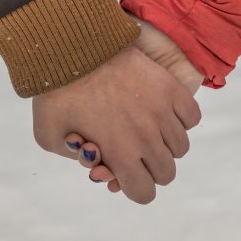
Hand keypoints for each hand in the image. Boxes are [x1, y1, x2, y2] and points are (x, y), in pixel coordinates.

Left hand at [67, 16, 203, 192]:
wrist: (72, 47)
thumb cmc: (55, 93)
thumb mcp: (48, 136)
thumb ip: (73, 159)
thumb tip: (97, 164)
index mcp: (119, 155)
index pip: (144, 194)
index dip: (133, 189)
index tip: (123, 175)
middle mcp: (146, 138)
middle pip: (166, 173)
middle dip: (149, 169)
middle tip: (133, 152)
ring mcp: (161, 112)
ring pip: (180, 147)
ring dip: (165, 145)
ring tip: (145, 130)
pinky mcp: (170, 88)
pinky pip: (191, 117)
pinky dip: (180, 120)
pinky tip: (161, 114)